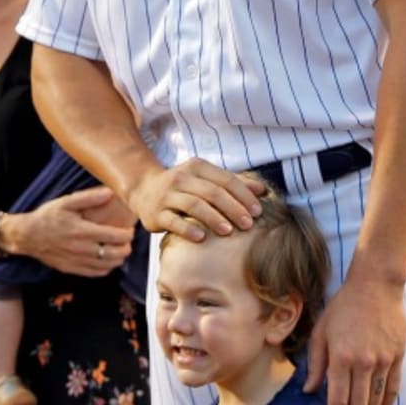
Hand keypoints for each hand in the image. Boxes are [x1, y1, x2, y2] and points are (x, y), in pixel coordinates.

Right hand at [13, 187, 135, 276]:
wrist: (26, 236)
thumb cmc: (47, 217)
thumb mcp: (66, 202)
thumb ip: (89, 197)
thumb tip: (110, 192)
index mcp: (82, 231)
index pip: (114, 236)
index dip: (127, 235)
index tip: (130, 230)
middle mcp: (81, 249)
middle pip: (113, 254)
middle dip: (126, 248)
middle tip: (127, 240)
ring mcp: (76, 261)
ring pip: (106, 266)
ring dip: (118, 259)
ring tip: (121, 250)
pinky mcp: (71, 269)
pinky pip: (94, 273)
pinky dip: (106, 268)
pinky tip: (107, 260)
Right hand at [127, 160, 266, 240]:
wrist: (143, 189)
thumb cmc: (184, 186)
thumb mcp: (206, 179)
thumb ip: (233, 183)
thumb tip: (262, 189)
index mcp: (197, 167)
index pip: (226, 180)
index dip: (243, 195)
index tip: (257, 211)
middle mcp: (181, 178)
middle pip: (212, 192)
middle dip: (233, 208)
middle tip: (248, 224)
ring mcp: (167, 195)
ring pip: (194, 205)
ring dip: (214, 218)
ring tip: (229, 231)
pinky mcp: (156, 213)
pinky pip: (173, 221)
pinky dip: (188, 229)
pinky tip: (202, 238)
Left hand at [305, 277, 405, 404]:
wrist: (375, 285)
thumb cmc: (344, 306)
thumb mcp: (321, 331)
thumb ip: (316, 363)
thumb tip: (309, 390)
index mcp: (340, 358)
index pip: (338, 402)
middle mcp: (363, 363)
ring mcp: (383, 361)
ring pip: (376, 401)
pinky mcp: (398, 356)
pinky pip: (393, 388)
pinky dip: (387, 404)